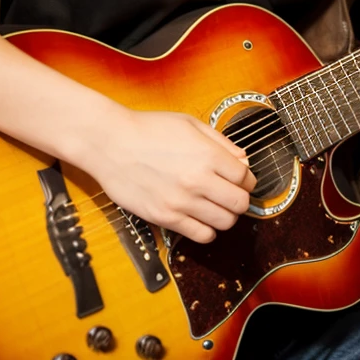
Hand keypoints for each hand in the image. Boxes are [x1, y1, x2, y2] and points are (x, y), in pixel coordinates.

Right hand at [80, 108, 256, 242]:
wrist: (111, 143)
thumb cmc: (149, 129)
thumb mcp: (190, 124)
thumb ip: (221, 142)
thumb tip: (243, 160)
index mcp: (207, 154)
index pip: (246, 177)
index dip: (248, 178)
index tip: (242, 179)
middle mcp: (198, 181)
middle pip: (240, 203)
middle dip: (241, 199)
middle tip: (232, 194)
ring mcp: (181, 202)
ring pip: (224, 223)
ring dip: (226, 216)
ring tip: (216, 206)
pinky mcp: (165, 218)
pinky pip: (200, 235)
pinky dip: (208, 230)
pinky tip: (201, 218)